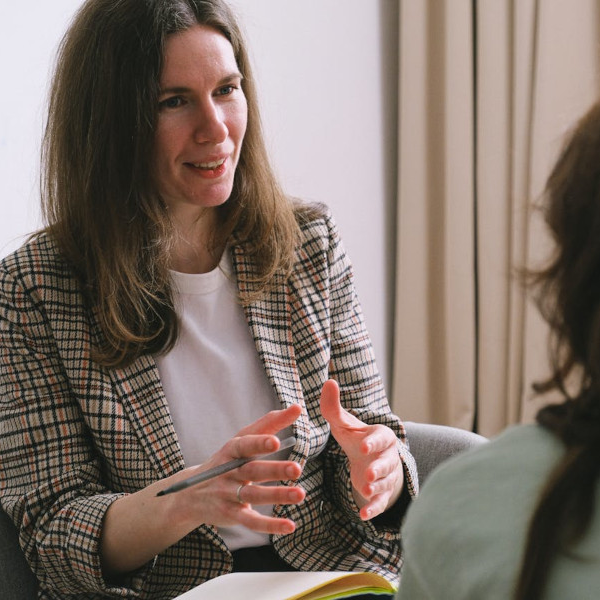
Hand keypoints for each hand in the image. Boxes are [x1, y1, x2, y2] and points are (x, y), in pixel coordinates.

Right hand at [162, 403, 304, 535]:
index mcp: (232, 450)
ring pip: (254, 495)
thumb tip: (297, 407)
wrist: (190, 493)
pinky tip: (289, 526)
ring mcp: (228, 494)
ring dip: (277, 495)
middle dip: (274, 470)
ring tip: (300, 494)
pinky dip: (270, 525)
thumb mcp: (242, 440)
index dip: (259, 443)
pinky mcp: (232, 515)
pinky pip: (251, 521)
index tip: (276, 441)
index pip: (245, 444)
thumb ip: (269, 424)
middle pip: (252, 470)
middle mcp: (229, 471)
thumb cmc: (227, 461)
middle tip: (296, 469)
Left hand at [320, 379, 403, 519]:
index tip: (362, 447)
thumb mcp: (344, 423)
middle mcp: (388, 456)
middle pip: (386, 463)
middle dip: (379, 469)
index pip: (380, 438)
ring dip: (376, 488)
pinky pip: (379, 503)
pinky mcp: (381, 494)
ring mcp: (386, 476)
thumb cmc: (356, 437)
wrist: (370, 459)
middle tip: (369, 474)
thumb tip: (328, 381)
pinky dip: (373, 509)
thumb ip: (334, 406)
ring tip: (365, 490)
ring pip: (384, 483)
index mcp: (381, 436)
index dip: (372, 443)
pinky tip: (363, 516)